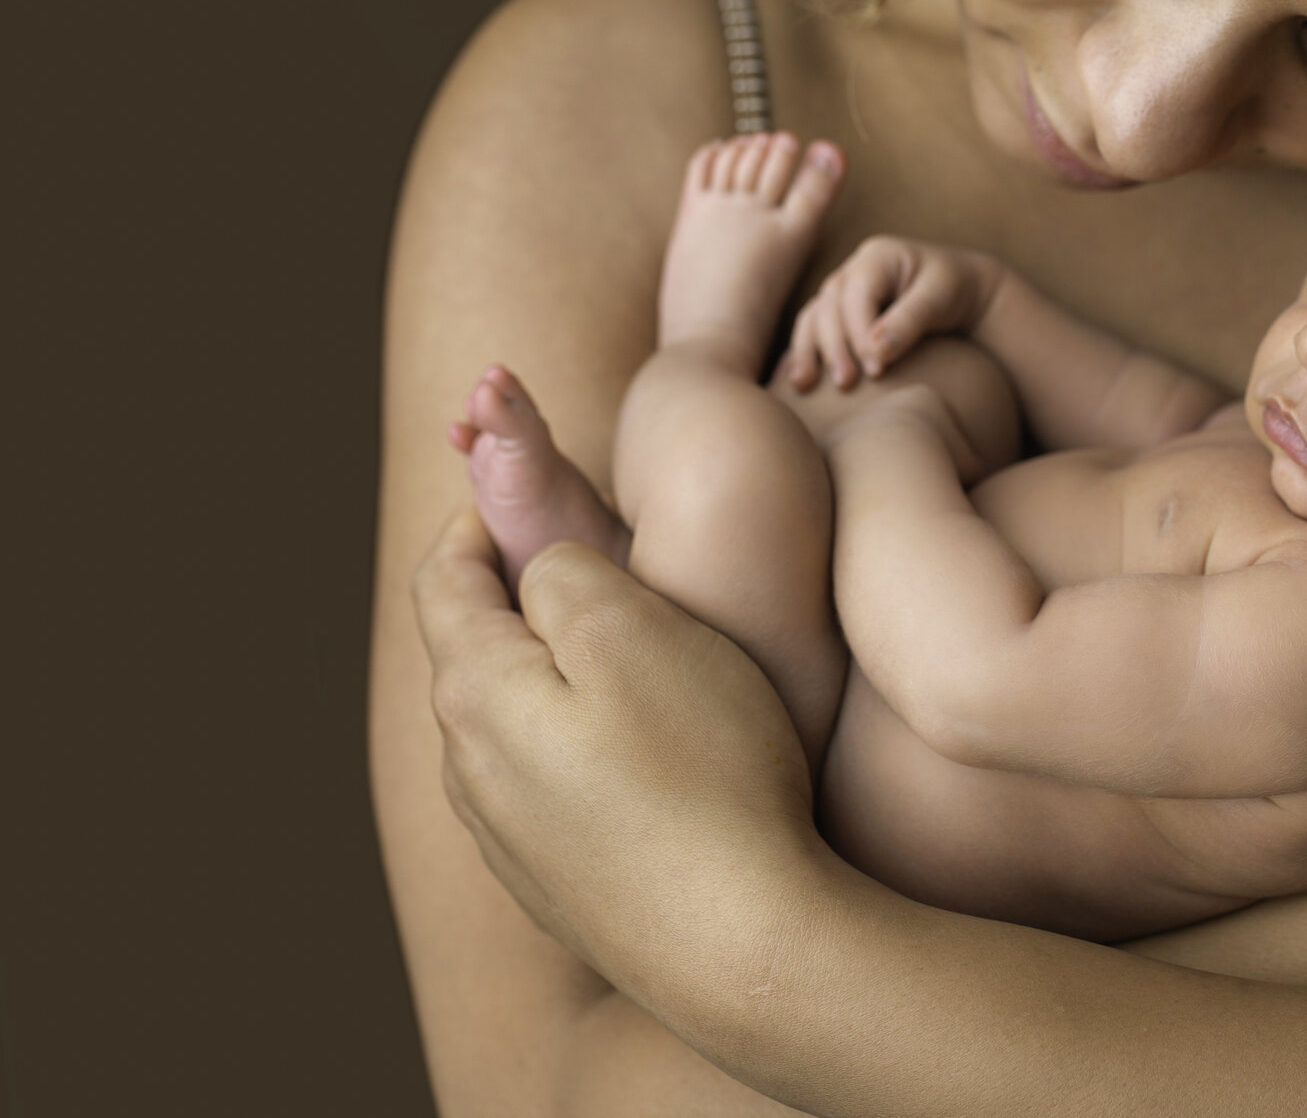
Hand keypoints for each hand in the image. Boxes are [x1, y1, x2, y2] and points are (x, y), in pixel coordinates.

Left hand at [410, 510, 826, 1010]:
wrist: (742, 945)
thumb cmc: (703, 770)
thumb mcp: (637, 631)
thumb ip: (566, 573)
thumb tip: (535, 569)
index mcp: (477, 693)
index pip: (443, 581)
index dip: (478, 521)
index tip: (522, 483)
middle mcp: (469, 770)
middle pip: (473, 655)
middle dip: (519, 598)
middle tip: (596, 561)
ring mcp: (509, 839)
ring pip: (510, 726)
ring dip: (551, 678)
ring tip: (632, 660)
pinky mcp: (555, 888)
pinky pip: (548, 790)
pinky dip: (578, 748)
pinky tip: (646, 759)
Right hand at [780, 235, 1004, 391]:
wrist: (963, 293)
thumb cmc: (954, 290)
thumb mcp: (939, 298)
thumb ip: (909, 321)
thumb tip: (876, 352)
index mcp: (877, 256)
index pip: (856, 295)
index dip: (860, 332)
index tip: (876, 370)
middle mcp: (853, 270)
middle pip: (828, 306)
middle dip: (834, 346)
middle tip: (846, 384)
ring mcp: (842, 291)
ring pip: (813, 317)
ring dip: (807, 350)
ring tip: (805, 385)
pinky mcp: (839, 313)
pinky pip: (812, 330)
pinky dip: (800, 352)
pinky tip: (791, 379)